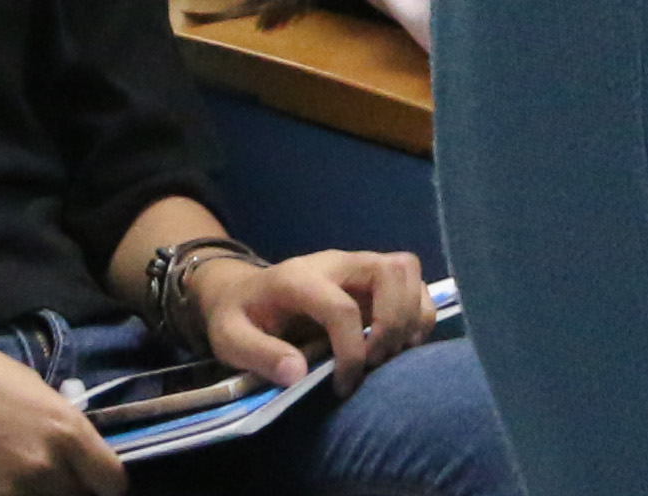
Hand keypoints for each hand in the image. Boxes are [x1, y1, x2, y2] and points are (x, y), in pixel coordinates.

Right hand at [0, 322, 119, 495]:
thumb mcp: (34, 390)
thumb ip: (59, 425)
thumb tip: (72, 450)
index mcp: (68, 430)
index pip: (111, 482)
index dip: (103, 487)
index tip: (92, 486)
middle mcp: (48, 466)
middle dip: (67, 492)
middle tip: (49, 481)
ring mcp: (12, 491)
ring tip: (16, 481)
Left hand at [200, 250, 431, 393]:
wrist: (243, 292)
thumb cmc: (239, 317)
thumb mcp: (230, 339)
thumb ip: (259, 355)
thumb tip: (298, 374)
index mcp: (298, 277)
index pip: (342, 308)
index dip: (351, 352)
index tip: (342, 385)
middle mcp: (336, 263)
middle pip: (390, 271)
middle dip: (393, 323)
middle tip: (375, 362)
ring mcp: (358, 266)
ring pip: (407, 270)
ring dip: (411, 316)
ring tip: (390, 354)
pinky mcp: (372, 277)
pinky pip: (413, 282)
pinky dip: (417, 313)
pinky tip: (398, 344)